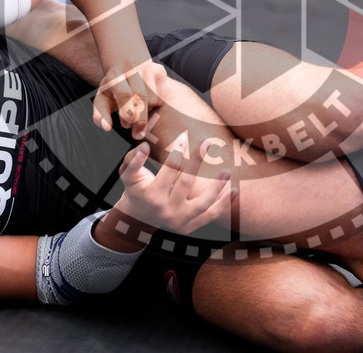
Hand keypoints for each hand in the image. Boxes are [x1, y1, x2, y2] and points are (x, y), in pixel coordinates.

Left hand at [92, 61, 167, 137]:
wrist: (124, 60)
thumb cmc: (112, 87)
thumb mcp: (102, 99)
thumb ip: (100, 115)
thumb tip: (106, 127)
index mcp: (115, 75)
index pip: (124, 93)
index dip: (127, 111)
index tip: (127, 125)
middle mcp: (132, 68)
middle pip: (142, 97)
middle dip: (140, 119)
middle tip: (138, 133)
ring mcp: (148, 67)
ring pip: (154, 99)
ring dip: (147, 111)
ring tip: (138, 111)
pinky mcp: (159, 70)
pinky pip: (162, 95)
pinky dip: (155, 104)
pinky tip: (146, 101)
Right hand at [112, 138, 233, 235]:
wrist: (138, 217)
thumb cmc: (136, 189)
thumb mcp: (127, 174)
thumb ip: (133, 159)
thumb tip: (145, 146)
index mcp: (151, 195)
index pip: (169, 168)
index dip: (178, 150)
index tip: (184, 135)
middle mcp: (166, 210)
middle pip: (186, 182)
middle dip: (197, 160)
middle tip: (207, 142)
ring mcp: (179, 220)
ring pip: (203, 203)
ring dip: (217, 186)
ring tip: (227, 170)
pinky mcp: (190, 227)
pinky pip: (210, 215)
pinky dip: (224, 204)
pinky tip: (234, 190)